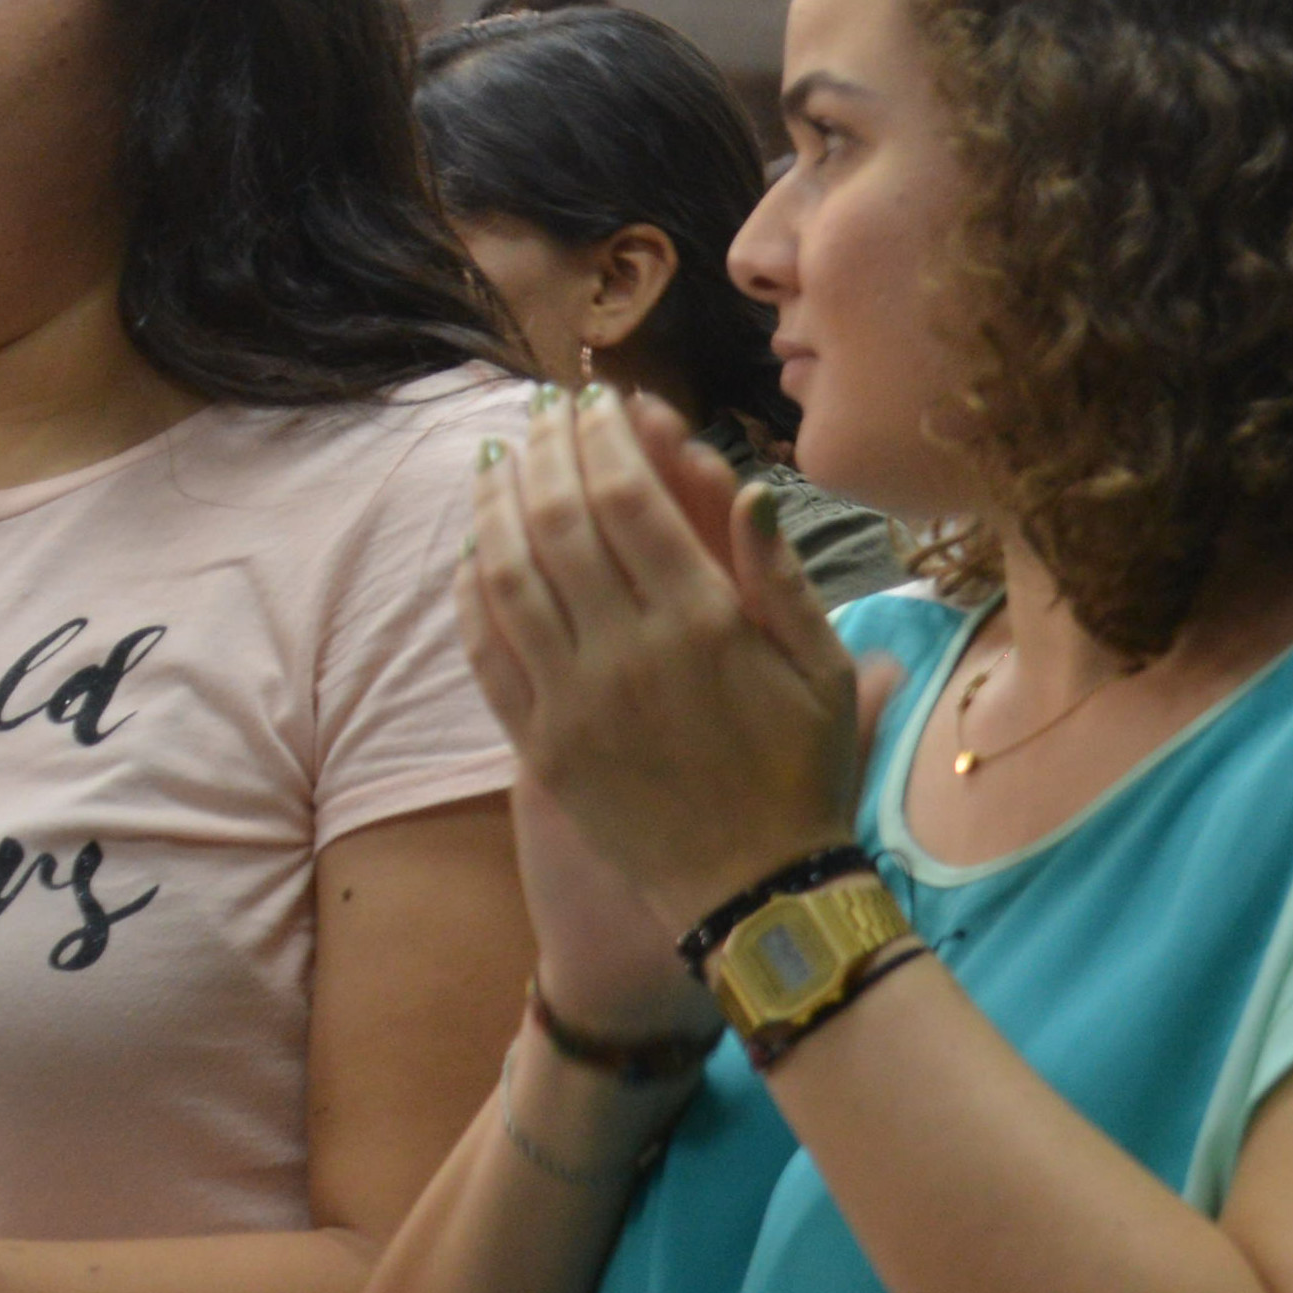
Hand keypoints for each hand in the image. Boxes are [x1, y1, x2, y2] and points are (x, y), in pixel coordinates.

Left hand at [465, 390, 884, 940]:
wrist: (756, 888)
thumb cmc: (804, 771)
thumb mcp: (821, 667)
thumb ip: (781, 575)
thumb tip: (749, 489)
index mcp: (703, 623)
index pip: (627, 499)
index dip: (599, 439)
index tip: (589, 403)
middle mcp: (627, 652)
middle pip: (559, 521)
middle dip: (542, 453)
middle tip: (538, 415)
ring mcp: (574, 700)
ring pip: (508, 576)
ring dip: (495, 507)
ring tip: (494, 462)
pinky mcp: (541, 744)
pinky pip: (488, 652)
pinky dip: (472, 592)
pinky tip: (475, 552)